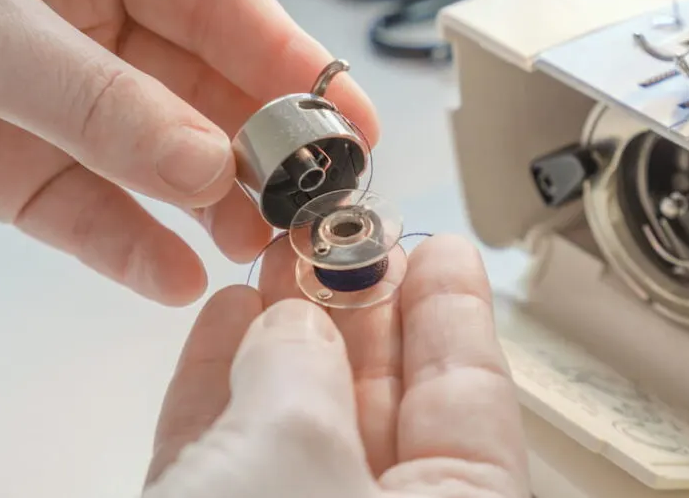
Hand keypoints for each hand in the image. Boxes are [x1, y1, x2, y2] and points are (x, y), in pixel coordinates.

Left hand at [0, 0, 377, 304]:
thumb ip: (97, 96)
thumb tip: (201, 159)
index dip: (278, 48)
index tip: (336, 105)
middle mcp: (70, 7)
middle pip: (192, 77)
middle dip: (252, 138)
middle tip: (308, 190)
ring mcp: (44, 91)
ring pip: (149, 150)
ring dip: (204, 200)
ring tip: (256, 244)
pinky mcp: (5, 164)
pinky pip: (82, 207)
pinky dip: (125, 243)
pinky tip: (174, 273)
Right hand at [143, 234, 530, 497]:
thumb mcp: (297, 455)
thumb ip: (302, 373)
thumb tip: (291, 327)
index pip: (468, 396)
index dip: (453, 312)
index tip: (444, 247)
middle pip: (381, 398)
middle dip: (357, 306)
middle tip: (342, 233)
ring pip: (299, 422)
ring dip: (283, 335)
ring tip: (275, 257)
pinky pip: (228, 454)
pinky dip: (220, 389)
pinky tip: (223, 320)